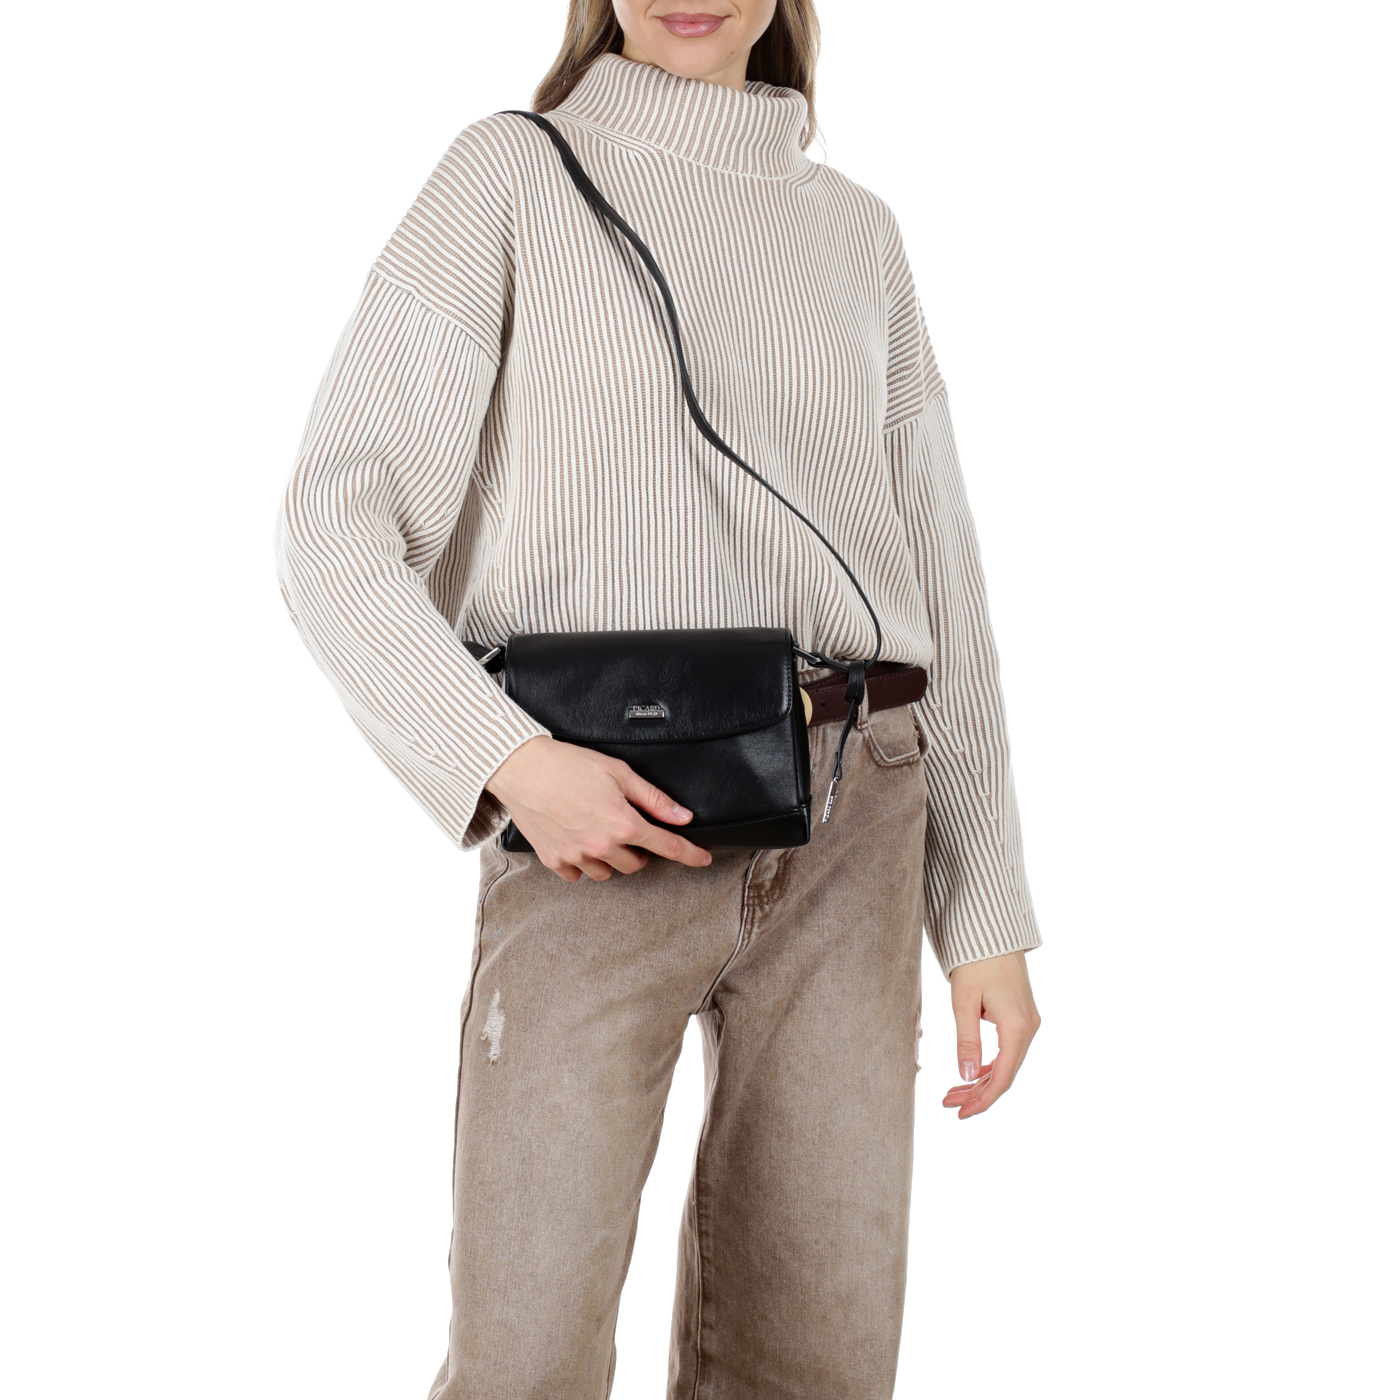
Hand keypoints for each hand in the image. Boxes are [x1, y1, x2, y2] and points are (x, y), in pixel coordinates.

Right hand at [484, 735, 713, 881]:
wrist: (521, 768)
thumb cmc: (569, 764)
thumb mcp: (619, 772)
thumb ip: (653, 798)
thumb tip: (682, 816)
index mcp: (622, 823)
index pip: (666, 846)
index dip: (689, 854)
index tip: (703, 859)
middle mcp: (601, 845)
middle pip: (636, 864)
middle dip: (639, 849)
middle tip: (626, 826)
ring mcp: (576, 856)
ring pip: (608, 873)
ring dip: (612, 858)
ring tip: (599, 832)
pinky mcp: (554, 860)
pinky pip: (579, 875)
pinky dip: (584, 864)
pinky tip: (579, 842)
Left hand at [941, 951, 1039, 1118]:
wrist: (990, 932)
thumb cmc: (975, 962)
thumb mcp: (963, 1001)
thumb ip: (966, 1040)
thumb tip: (965, 1075)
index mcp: (1017, 1027)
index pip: (1002, 1077)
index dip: (982, 1100)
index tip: (961, 1114)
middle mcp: (1028, 1028)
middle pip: (1004, 1074)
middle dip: (976, 1093)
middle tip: (947, 1103)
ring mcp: (1027, 1022)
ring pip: (1005, 1063)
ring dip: (980, 1080)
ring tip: (952, 1092)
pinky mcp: (1020, 1016)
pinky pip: (1006, 1049)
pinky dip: (987, 1063)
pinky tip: (969, 1071)